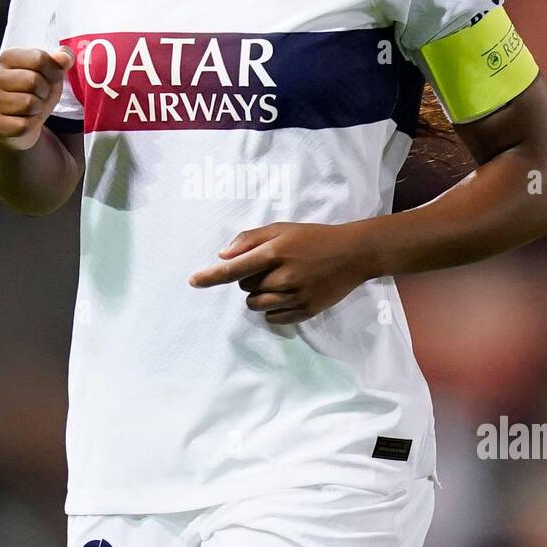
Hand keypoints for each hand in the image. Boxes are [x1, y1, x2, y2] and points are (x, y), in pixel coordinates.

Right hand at [0, 46, 73, 149]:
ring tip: (31, 108)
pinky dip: (30, 125)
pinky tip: (24, 120)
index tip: (50, 78)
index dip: (53, 70)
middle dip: (44, 91)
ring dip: (38, 109)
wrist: (21, 124)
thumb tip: (65, 57)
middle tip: (40, 95)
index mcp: (6, 58)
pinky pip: (23, 125)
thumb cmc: (35, 94)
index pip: (38, 58)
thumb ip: (59, 60)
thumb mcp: (51, 74)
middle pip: (33, 80)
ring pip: (29, 103)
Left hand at [188, 221, 371, 324]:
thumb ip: (251, 239)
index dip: (211, 276)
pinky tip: (287, 294)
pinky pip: (273, 318)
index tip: (192, 281)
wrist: (353, 253)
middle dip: (249, 279)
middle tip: (271, 267)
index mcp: (276, 252)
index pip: (234, 268)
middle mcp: (284, 276)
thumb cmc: (313, 238)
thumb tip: (223, 255)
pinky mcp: (306, 310)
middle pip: (244, 288)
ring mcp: (296, 296)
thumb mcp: (282, 229)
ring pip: (256, 304)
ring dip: (259, 295)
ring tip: (280, 281)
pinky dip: (273, 309)